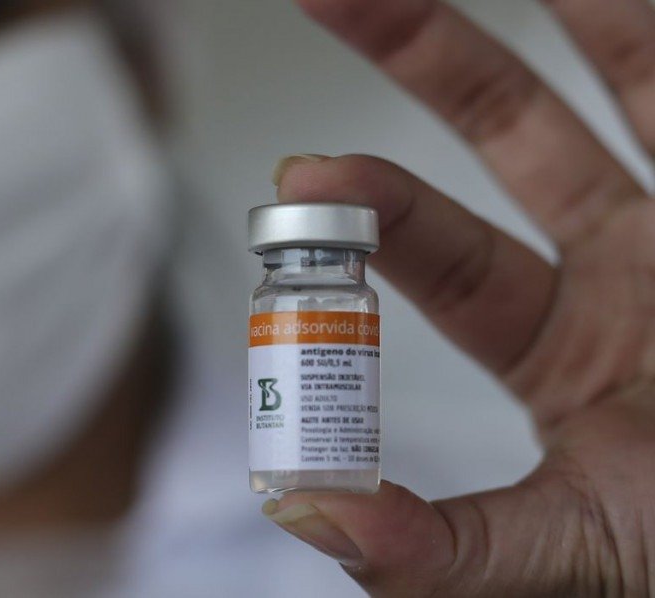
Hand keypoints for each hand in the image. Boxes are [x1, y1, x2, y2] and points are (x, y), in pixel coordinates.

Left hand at [267, 0, 654, 594]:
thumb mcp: (581, 549)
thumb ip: (446, 550)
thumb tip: (306, 510)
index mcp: (567, 348)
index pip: (445, 256)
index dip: (371, 207)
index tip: (301, 171)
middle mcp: (631, 267)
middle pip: (511, 131)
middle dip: (429, 53)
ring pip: (630, 74)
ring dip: (571, 8)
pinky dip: (647, 33)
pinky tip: (617, 4)